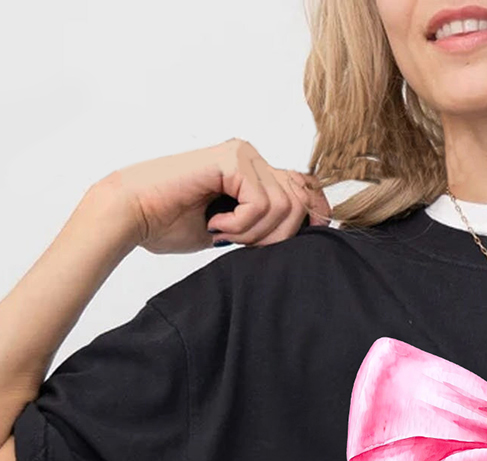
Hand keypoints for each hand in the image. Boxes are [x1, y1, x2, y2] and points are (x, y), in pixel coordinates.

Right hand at [96, 137, 331, 255]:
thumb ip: (263, 223)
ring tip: (221, 232)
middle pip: (298, 202)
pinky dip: (241, 225)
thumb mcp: (232, 229)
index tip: (313, 235)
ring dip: (253, 233)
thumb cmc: (170, 224)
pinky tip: (215, 224)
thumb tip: (307, 227)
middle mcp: (249, 156)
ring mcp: (241, 153)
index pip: (304, 187)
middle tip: (237, 242)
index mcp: (251, 170)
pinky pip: (261, 204)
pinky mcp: (231, 159)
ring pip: (283, 207)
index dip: (316, 213)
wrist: (131, 215)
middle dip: (275, 237)